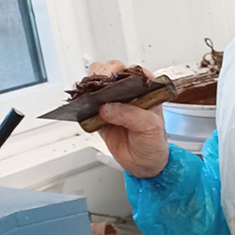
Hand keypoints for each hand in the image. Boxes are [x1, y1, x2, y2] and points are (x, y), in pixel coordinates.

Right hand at [87, 61, 168, 177]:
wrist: (144, 163)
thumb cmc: (154, 142)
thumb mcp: (150, 127)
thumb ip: (131, 115)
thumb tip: (107, 107)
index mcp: (146, 90)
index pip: (132, 71)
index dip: (121, 72)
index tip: (112, 81)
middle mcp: (128, 92)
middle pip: (110, 70)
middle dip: (101, 76)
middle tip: (99, 90)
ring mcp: (112, 102)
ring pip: (95, 83)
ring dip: (89, 86)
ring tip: (89, 96)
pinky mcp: (98, 115)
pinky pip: (85, 103)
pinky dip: (80, 101)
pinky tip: (79, 105)